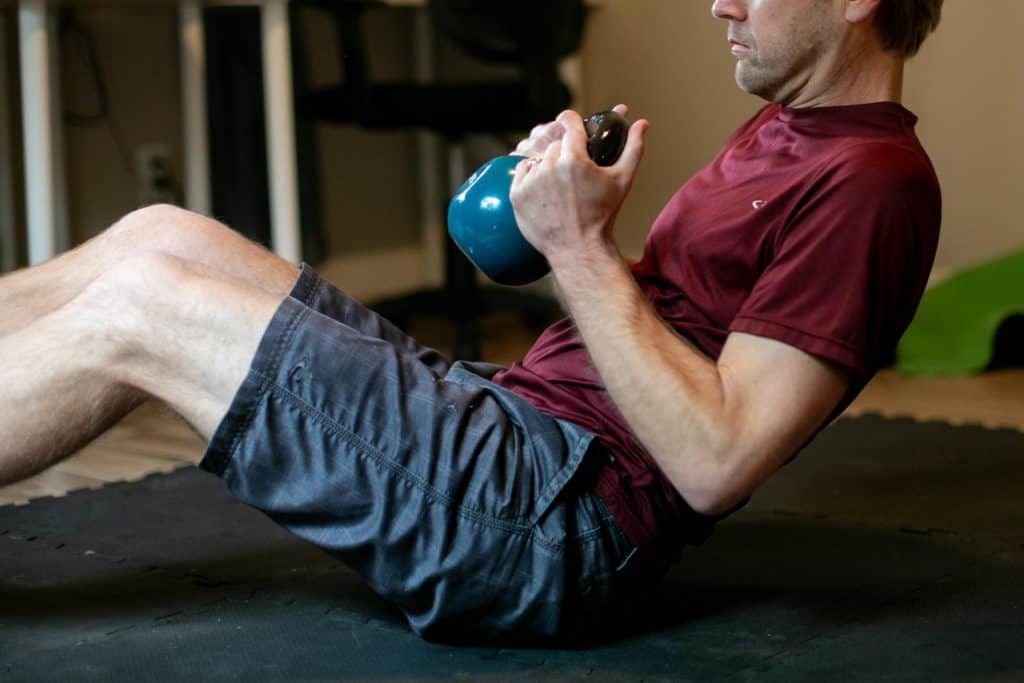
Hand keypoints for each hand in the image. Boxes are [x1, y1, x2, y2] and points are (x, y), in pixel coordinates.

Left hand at [509, 107, 648, 270]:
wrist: (579, 248)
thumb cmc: (604, 214)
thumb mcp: (623, 180)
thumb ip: (632, 147)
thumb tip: (642, 122)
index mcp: (574, 159)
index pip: (568, 122)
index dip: (572, 120)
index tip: (572, 122)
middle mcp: (549, 167)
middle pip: (556, 144)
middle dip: (565, 151)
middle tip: (574, 169)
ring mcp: (531, 181)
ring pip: (539, 158)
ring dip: (548, 164)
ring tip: (560, 183)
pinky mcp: (517, 194)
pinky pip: (523, 172)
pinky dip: (532, 176)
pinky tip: (544, 187)